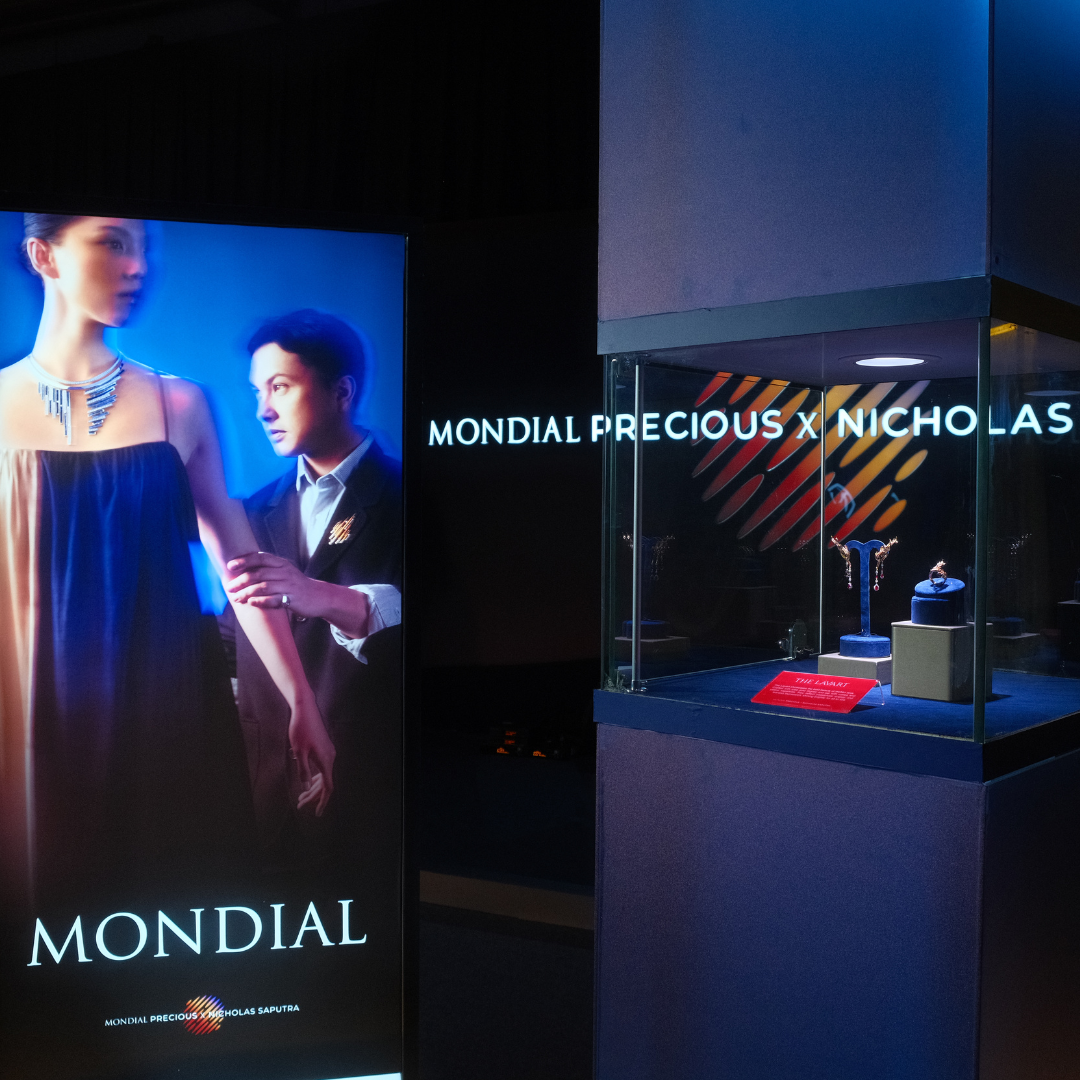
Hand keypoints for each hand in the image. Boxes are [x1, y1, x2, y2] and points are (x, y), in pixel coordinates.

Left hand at [226, 552, 324, 617]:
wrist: (319, 597)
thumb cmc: (296, 585)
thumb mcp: (284, 571)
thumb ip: (268, 569)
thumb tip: (243, 569)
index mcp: (281, 563)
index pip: (260, 558)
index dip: (244, 561)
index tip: (230, 566)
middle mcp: (285, 572)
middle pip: (258, 574)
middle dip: (241, 581)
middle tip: (229, 588)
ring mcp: (289, 586)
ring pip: (263, 587)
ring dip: (247, 593)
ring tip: (236, 598)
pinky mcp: (292, 599)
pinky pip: (273, 600)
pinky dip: (261, 601)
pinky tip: (251, 603)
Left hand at [288, 695, 334, 815]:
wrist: (305, 709)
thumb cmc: (300, 729)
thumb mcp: (299, 752)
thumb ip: (303, 771)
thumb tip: (307, 787)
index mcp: (326, 760)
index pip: (328, 786)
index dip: (322, 801)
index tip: (317, 813)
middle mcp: (330, 756)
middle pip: (325, 782)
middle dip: (313, 796)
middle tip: (300, 805)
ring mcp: (328, 752)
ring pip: (323, 774)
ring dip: (313, 786)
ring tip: (301, 796)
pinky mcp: (324, 747)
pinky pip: (322, 767)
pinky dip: (314, 776)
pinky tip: (306, 779)